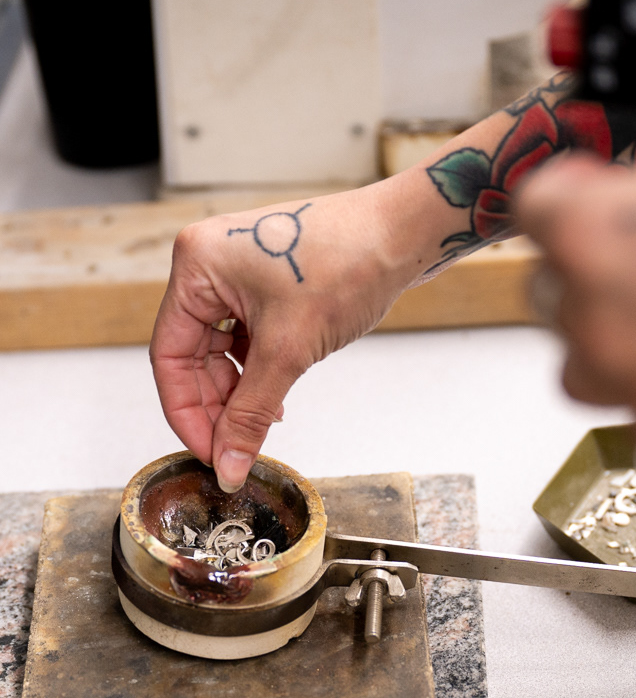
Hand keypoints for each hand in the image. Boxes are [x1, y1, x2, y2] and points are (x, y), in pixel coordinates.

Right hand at [150, 187, 412, 490]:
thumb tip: (229, 463)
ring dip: (239, 393)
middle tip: (235, 451)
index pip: (169, 356)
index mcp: (197, 265)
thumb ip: (251, 412)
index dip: (186, 412)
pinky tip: (275, 400)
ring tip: (260, 426)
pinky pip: (247, 339)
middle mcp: (209, 264)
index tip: (209, 454)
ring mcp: (239, 273)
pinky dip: (258, 372)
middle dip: (215, 406)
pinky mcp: (267, 283)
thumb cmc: (349, 265)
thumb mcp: (290, 350)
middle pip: (193, 356)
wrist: (404, 234)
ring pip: (221, 351)